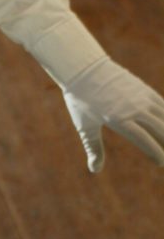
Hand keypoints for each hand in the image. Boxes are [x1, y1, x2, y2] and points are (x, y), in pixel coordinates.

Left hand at [62, 57, 163, 171]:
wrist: (83, 68)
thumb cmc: (81, 100)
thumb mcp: (85, 126)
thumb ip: (93, 148)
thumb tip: (94, 170)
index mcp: (119, 119)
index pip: (144, 140)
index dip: (156, 152)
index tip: (161, 163)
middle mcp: (134, 108)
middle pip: (160, 128)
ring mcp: (140, 96)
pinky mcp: (143, 88)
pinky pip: (161, 103)